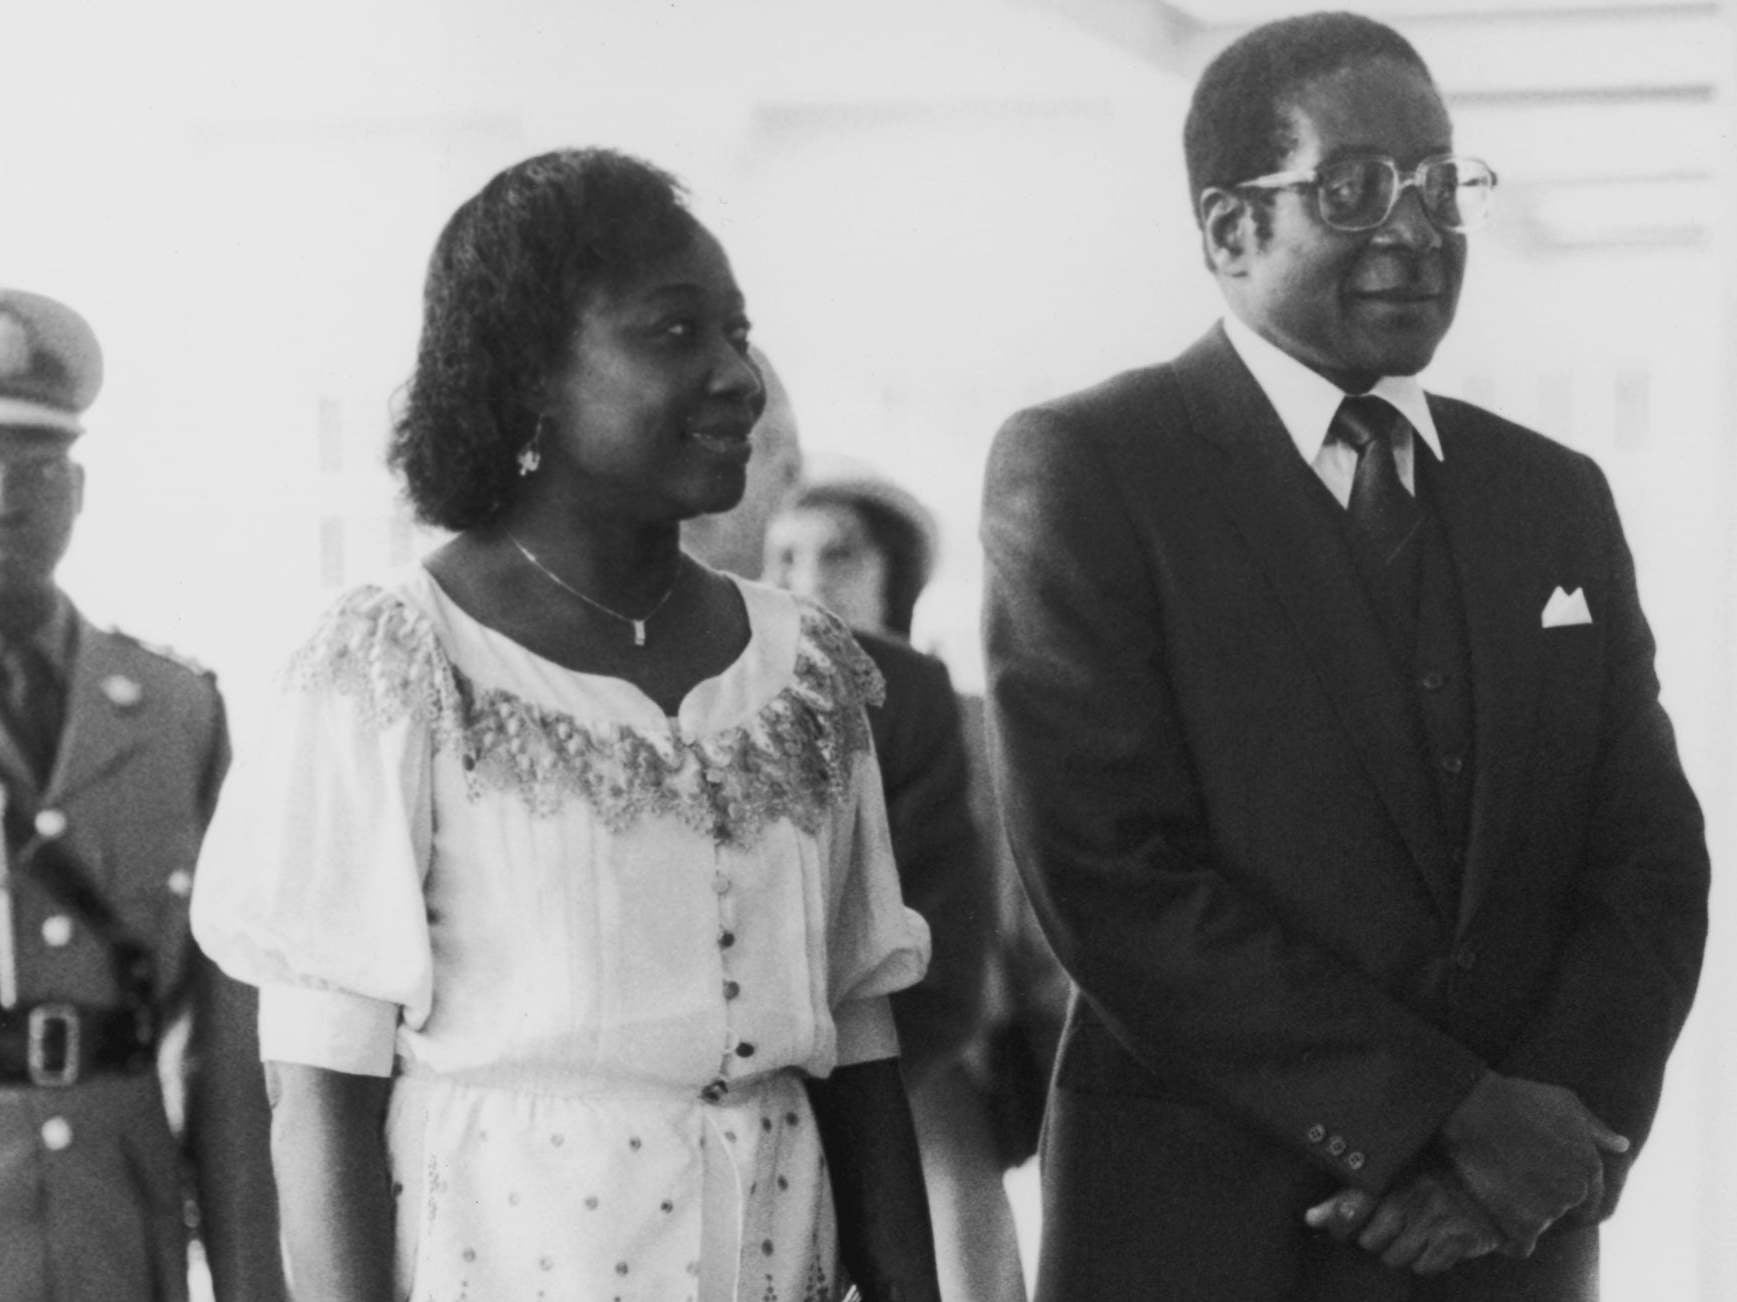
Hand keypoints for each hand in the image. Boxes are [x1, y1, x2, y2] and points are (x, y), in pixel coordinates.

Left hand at [1305, 1168, 1502, 1274]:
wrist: (1490, 1171)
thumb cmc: (1433, 1168)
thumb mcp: (1392, 1169)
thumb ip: (1349, 1194)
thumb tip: (1311, 1219)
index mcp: (1390, 1177)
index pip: (1349, 1208)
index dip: (1339, 1223)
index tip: (1339, 1225)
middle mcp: (1409, 1201)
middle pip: (1370, 1242)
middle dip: (1374, 1239)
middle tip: (1387, 1226)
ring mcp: (1434, 1224)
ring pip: (1396, 1259)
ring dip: (1399, 1252)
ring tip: (1411, 1233)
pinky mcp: (1458, 1242)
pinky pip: (1426, 1267)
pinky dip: (1425, 1260)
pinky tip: (1432, 1242)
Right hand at [1438, 1072, 1627, 1255]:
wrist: (1469, 1107)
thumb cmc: (1516, 1098)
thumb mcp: (1563, 1101)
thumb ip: (1595, 1128)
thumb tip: (1622, 1146)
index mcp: (1589, 1165)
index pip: (1589, 1197)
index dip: (1564, 1189)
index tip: (1539, 1180)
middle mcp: (1574, 1191)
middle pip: (1562, 1210)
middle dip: (1542, 1199)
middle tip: (1513, 1179)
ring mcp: (1548, 1209)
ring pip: (1540, 1225)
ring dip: (1523, 1215)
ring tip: (1497, 1189)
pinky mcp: (1520, 1224)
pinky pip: (1521, 1246)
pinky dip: (1510, 1239)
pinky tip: (1495, 1218)